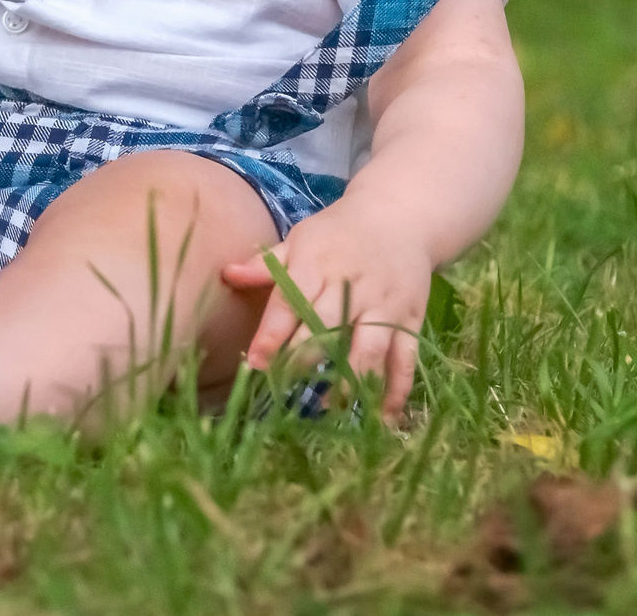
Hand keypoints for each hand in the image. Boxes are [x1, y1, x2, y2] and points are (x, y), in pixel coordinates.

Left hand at [220, 199, 433, 422]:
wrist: (400, 218)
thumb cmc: (339, 233)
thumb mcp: (301, 238)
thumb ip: (266, 264)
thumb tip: (226, 274)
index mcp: (317, 264)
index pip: (291, 302)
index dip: (273, 334)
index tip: (257, 363)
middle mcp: (352, 286)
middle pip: (328, 328)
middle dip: (305, 361)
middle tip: (284, 391)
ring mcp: (384, 306)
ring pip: (368, 348)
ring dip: (350, 380)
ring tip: (329, 409)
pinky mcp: (410, 320)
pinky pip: (405, 359)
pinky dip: (395, 389)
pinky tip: (382, 418)